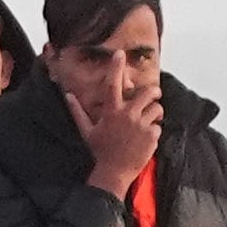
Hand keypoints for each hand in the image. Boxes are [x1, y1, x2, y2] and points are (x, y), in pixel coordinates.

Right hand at [72, 68, 162, 197]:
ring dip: (155, 112)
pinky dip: (154, 130)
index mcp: (111, 112)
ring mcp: (141, 126)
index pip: (112, 84)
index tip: (120, 54)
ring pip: (157, 109)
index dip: (116, 67)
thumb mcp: (87, 131)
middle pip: (148, 93)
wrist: (114, 172)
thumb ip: (78, 112)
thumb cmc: (99, 150)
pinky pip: (158, 126)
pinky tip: (146, 138)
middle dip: (154, 92)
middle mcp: (127, 116)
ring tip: (150, 119)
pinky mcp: (152, 136)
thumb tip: (68, 96)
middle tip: (154, 94)